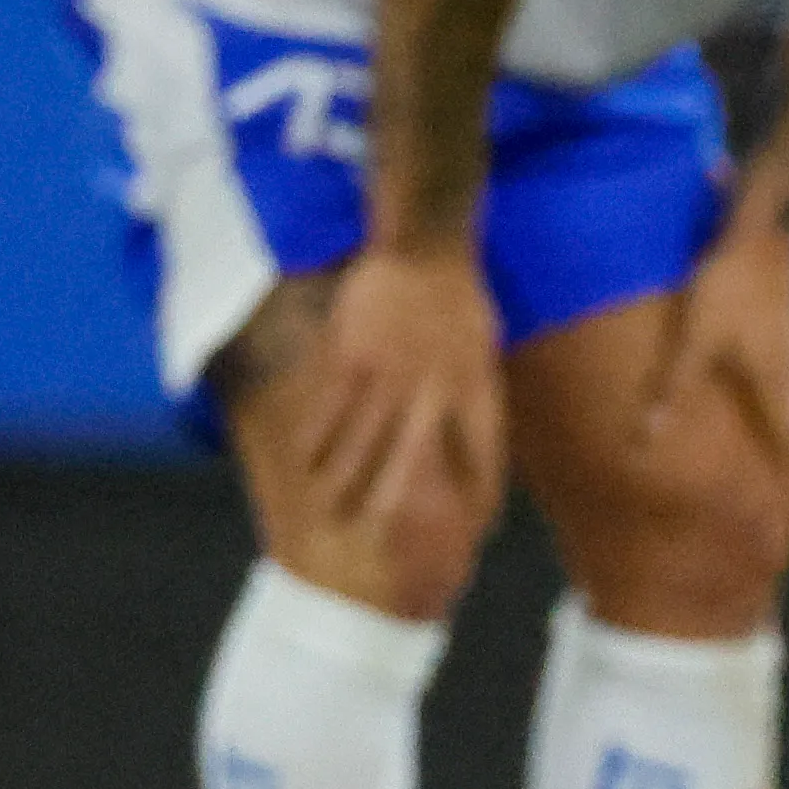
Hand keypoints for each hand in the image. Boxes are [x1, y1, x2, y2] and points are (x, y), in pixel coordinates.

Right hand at [291, 244, 504, 534]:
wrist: (425, 248)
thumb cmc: (460, 298)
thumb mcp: (483, 351)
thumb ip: (473, 396)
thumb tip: (465, 440)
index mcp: (473, 390)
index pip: (481, 456)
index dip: (481, 495)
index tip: (479, 529)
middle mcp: (431, 390)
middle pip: (411, 461)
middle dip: (394, 503)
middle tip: (380, 540)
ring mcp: (389, 376)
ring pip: (360, 441)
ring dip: (342, 480)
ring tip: (328, 511)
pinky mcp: (352, 358)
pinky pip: (329, 409)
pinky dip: (315, 439)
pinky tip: (304, 462)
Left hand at [647, 221, 788, 494]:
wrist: (762, 227)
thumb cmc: (727, 288)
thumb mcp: (693, 340)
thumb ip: (673, 389)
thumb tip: (644, 442)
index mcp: (776, 382)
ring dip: (788, 418)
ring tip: (781, 443)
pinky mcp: (787, 318)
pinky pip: (785, 366)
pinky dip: (777, 386)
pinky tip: (765, 385)